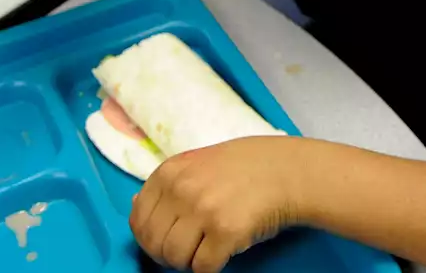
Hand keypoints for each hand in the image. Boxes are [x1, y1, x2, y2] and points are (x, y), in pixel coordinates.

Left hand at [130, 137, 301, 272]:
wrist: (289, 170)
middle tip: (189, 250)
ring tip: (206, 249)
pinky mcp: (225, 232)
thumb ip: (170, 183)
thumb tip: (135, 204)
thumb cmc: (247, 166)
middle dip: (168, 254)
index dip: (150, 237)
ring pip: (174, 258)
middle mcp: (181, 189)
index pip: (138, 219)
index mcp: (170, 171)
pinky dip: (211, 267)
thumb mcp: (200, 162)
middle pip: (154, 243)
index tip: (167, 240)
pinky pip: (202, 267)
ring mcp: (202, 210)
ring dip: (189, 262)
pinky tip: (224, 251)